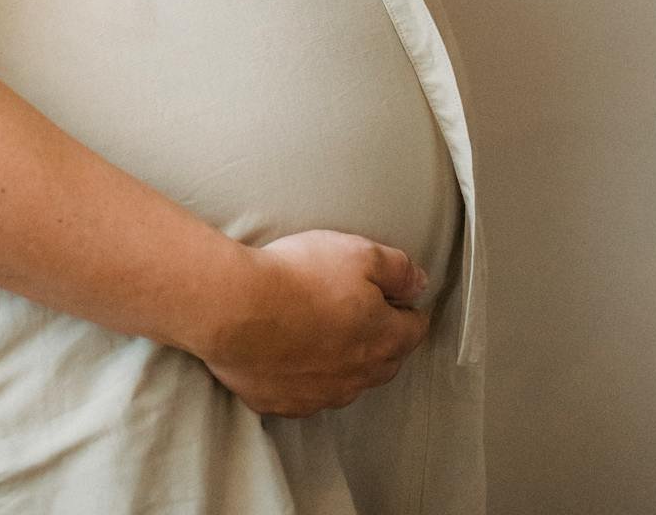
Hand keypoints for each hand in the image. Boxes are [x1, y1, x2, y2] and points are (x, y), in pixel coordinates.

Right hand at [199, 230, 429, 417]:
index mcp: (381, 339)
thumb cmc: (298, 276)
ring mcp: (319, 395)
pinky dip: (306, 377)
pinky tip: (291, 355)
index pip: (413, 330)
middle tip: (366, 313)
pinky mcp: (283, 403)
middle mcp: (357, 377)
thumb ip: (398, 269)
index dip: (408, 309)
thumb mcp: (358, 253)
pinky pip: (306, 394)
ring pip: (347, 382)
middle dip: (382, 339)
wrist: (234, 308)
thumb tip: (421, 283)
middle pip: (384, 361)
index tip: (400, 299)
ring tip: (326, 333)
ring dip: (344, 362)